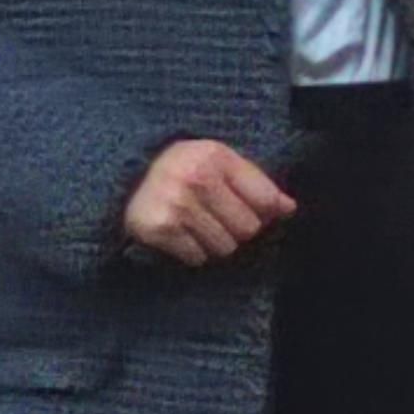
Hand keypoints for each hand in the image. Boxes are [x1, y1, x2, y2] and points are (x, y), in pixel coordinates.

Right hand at [122, 138, 296, 265]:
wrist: (123, 175)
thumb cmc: (181, 168)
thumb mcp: (217, 161)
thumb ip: (255, 182)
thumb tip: (289, 208)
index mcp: (216, 156)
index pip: (265, 199)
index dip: (262, 211)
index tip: (250, 209)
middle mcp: (197, 178)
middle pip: (248, 229)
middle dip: (237, 228)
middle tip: (216, 216)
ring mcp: (177, 205)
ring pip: (225, 248)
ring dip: (215, 242)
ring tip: (197, 223)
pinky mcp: (160, 229)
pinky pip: (197, 257)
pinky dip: (193, 251)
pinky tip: (181, 233)